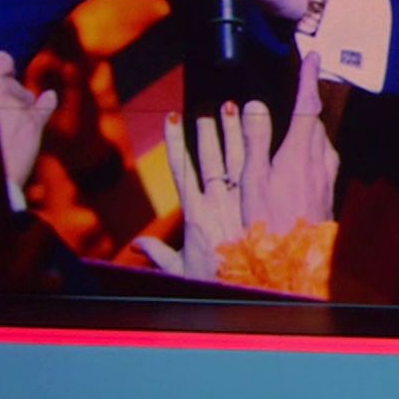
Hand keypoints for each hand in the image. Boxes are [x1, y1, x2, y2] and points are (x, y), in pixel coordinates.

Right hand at [0, 50, 57, 194]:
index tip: (1, 71)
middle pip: (9, 81)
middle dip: (5, 92)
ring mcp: (16, 104)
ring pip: (25, 95)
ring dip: (19, 108)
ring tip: (5, 130)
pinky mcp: (32, 122)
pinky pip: (44, 105)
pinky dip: (46, 103)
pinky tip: (49, 98)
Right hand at [134, 105, 245, 280]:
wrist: (253, 293)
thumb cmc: (217, 282)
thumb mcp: (182, 269)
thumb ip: (160, 254)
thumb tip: (136, 247)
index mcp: (195, 214)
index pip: (182, 168)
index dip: (176, 142)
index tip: (172, 118)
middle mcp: (217, 203)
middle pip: (210, 157)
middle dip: (208, 130)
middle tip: (208, 105)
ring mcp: (241, 203)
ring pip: (236, 159)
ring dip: (233, 132)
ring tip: (231, 106)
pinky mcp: (261, 207)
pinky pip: (260, 173)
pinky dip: (259, 150)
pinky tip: (262, 131)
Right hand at [241, 52, 338, 229]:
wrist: (294, 260)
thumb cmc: (268, 222)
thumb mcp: (252, 180)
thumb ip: (255, 140)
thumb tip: (257, 105)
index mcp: (300, 152)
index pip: (307, 105)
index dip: (308, 79)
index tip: (312, 56)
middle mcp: (320, 160)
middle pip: (315, 121)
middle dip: (305, 106)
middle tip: (294, 94)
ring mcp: (327, 176)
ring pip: (322, 140)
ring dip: (308, 129)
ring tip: (291, 129)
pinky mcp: (328, 190)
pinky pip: (324, 158)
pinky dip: (312, 149)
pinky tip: (299, 162)